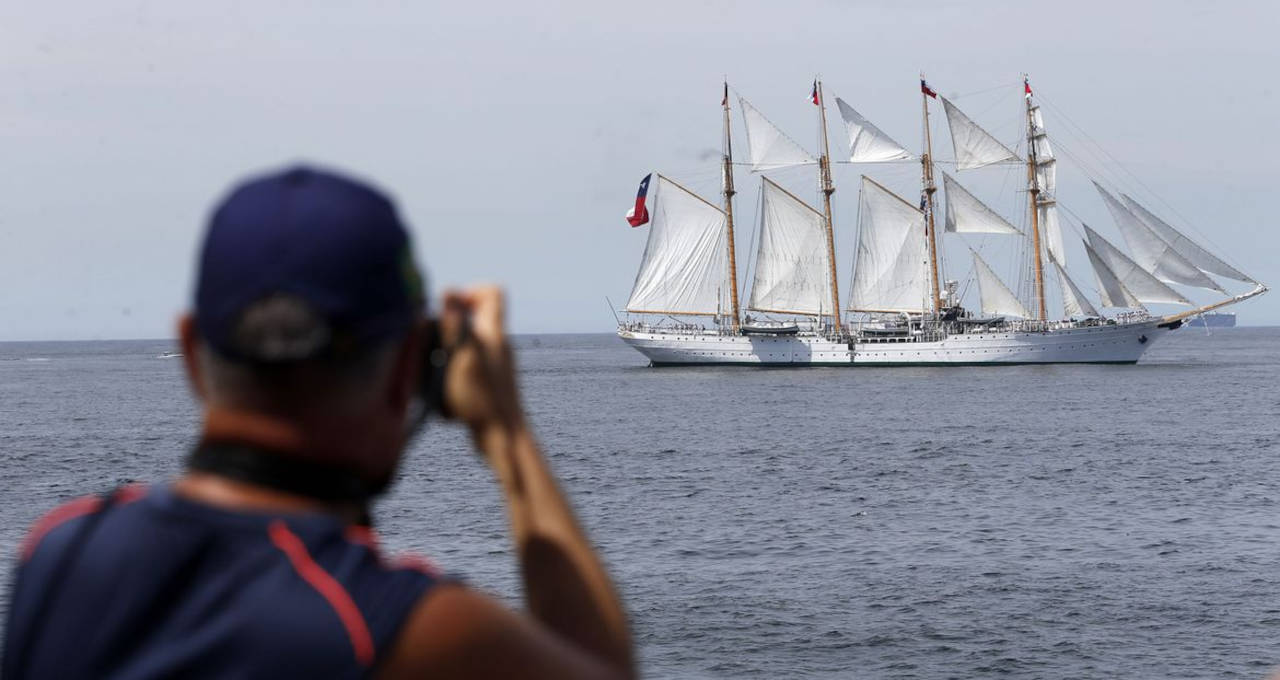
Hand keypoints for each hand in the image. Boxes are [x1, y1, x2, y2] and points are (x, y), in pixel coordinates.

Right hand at [439, 286, 524, 436]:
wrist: (503, 438)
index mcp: (494, 332)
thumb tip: (448, 290)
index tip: (449, 310)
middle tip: (432, 345)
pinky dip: (451, 372)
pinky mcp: (488, 382)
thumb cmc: (483, 399)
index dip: (469, 292)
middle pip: (474, 317)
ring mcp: (494, 364)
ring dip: (446, 352)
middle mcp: (497, 344)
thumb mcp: (464, 358)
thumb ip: (456, 325)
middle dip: (448, 326)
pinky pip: (466, 365)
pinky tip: (443, 392)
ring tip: (434, 371)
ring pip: (467, 343)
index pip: (493, 292)